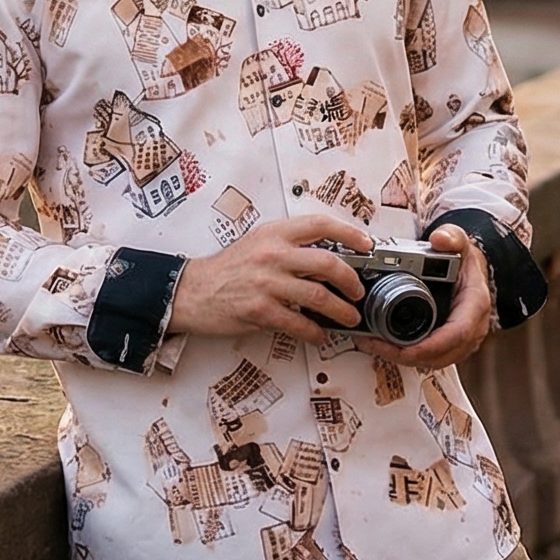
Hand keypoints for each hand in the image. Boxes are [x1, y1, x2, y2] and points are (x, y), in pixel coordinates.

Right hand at [168, 213, 369, 340]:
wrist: (193, 291)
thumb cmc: (227, 268)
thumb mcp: (258, 242)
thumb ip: (289, 244)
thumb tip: (327, 254)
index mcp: (274, 234)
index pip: (320, 224)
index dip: (349, 233)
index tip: (366, 244)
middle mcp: (272, 255)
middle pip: (327, 262)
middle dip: (351, 280)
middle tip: (358, 292)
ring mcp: (266, 283)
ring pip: (318, 296)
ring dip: (340, 311)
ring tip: (348, 317)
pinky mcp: (259, 310)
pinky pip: (298, 323)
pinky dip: (314, 332)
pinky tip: (319, 334)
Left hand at [357, 223, 493, 371]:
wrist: (471, 271)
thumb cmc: (465, 261)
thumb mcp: (459, 242)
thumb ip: (451, 237)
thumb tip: (440, 239)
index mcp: (475, 305)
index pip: (456, 335)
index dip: (429, 346)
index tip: (403, 349)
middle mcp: (473, 327)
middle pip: (442, 355)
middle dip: (407, 356)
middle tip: (376, 346)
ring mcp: (463, 339)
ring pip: (435, 360)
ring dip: (405, 358)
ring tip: (374, 346)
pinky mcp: (450, 344)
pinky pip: (431, 357)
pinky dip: (409, 355)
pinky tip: (386, 347)